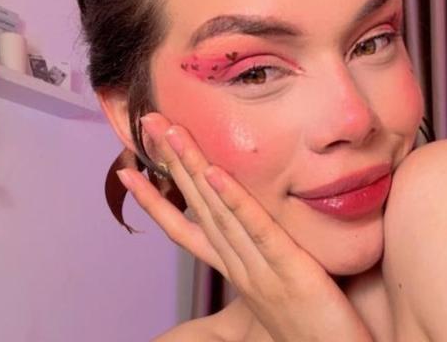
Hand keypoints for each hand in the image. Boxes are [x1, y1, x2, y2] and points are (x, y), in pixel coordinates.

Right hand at [117, 112, 372, 341]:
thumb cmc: (314, 325)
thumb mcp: (279, 284)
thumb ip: (264, 254)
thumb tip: (257, 226)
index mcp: (237, 268)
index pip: (188, 228)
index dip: (157, 200)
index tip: (132, 171)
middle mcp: (240, 266)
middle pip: (198, 208)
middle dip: (171, 165)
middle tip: (149, 125)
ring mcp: (261, 269)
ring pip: (220, 212)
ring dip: (194, 170)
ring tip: (172, 134)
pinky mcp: (290, 270)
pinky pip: (258, 231)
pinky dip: (235, 202)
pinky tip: (217, 174)